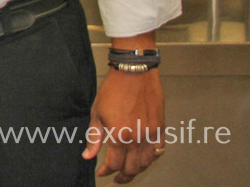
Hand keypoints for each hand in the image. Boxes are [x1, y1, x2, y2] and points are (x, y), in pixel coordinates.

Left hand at [83, 69, 164, 183]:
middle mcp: (137, 139)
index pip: (114, 164)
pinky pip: (159, 151)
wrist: (134, 73)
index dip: (107, 171)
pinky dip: (151, 158)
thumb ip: (94, 138)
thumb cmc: (113, 90)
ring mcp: (151, 135)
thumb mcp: (97, 113)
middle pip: (132, 168)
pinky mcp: (161, 128)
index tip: (102, 172)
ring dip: (137, 170)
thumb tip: (88, 156)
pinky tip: (144, 158)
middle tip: (117, 179)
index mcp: (120, 136)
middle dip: (123, 177)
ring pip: (147, 163)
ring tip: (129, 171)